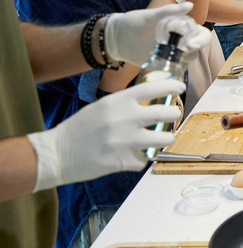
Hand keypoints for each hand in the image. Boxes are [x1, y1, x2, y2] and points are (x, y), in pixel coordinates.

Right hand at [26, 80, 183, 190]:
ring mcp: (125, 141)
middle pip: (166, 113)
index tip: (180, 87)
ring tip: (161, 138)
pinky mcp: (123, 161)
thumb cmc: (81, 128)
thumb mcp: (103, 106)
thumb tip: (153, 95)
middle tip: (172, 115)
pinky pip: (145, 159)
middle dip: (174, 114)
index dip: (171, 85)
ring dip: (165, 139)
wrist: (57, 153)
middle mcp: (125, 118)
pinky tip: (135, 155)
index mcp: (118, 101)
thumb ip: (127, 102)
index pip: (153, 88)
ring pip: (163, 139)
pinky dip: (143, 158)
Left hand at [104, 3, 211, 65]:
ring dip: (182, 62)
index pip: (202, 35)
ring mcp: (173, 53)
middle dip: (191, 53)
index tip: (190, 45)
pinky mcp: (164, 64)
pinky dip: (174, 70)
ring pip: (188, 61)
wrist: (117, 38)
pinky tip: (163, 66)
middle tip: (178, 53)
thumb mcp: (151, 15)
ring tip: (167, 58)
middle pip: (197, 50)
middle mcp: (180, 41)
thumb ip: (170, 11)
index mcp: (182, 27)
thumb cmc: (135, 22)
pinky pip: (176, 69)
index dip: (201, 41)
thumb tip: (190, 5)